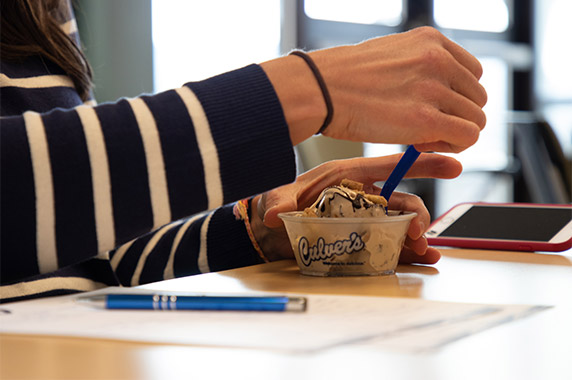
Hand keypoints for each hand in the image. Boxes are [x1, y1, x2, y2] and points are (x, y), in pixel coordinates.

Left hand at [250, 153, 462, 263]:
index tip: (453, 165)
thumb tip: (274, 213)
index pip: (391, 166)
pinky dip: (408, 252)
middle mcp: (363, 196)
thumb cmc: (281, 203)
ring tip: (423, 250)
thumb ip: (279, 202)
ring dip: (416, 235)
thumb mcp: (279, 197)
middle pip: (401, 200)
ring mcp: (365, 219)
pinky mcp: (363, 239)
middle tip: (419, 233)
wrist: (272, 229)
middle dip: (417, 214)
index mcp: (350, 176)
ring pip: (401, 223)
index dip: (423, 164)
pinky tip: (422, 258)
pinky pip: (392, 244)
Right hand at [262, 27, 486, 152]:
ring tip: (424, 138)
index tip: (436, 109)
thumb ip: (419, 65)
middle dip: (457, 117)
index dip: (457, 97)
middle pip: (477, 98)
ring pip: (476, 120)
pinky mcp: (425, 119)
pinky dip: (453, 146)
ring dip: (454, 134)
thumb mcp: (390, 54)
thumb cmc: (343, 77)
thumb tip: (434, 90)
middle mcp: (439, 60)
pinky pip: (467, 136)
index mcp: (431, 41)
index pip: (472, 73)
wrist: (319, 89)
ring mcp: (433, 89)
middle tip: (429, 129)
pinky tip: (425, 145)